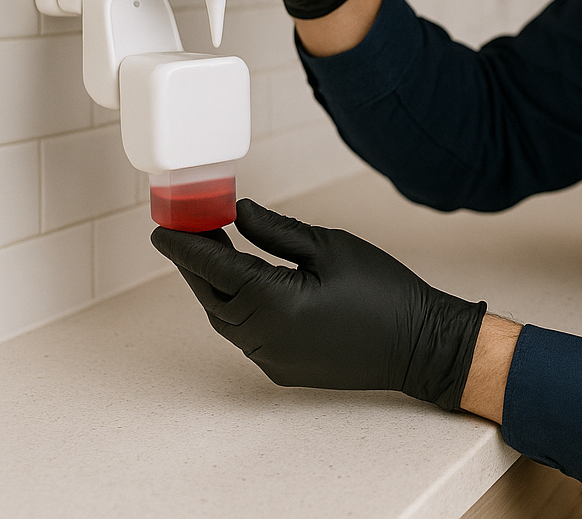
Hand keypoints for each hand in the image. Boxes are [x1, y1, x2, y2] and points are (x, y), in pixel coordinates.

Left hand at [151, 199, 486, 410]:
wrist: (418, 344)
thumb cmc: (383, 292)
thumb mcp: (330, 247)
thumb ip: (277, 232)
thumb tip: (239, 213)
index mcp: (272, 302)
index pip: (213, 268)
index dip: (185, 245)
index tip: (163, 228)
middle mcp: (262, 336)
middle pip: (210, 295)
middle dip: (197, 262)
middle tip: (192, 229)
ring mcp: (269, 357)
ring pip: (223, 318)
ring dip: (214, 286)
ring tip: (217, 252)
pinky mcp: (280, 368)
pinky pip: (243, 335)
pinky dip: (234, 309)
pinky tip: (244, 287)